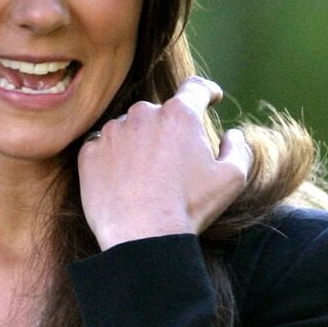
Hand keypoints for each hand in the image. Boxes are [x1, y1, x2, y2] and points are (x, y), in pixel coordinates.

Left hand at [77, 77, 251, 249]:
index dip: (206, 92)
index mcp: (179, 115)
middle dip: (168, 131)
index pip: (195, 89)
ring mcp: (112, 132)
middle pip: (159, 113)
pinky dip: (113, 160)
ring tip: (146, 178)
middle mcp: (143, 114)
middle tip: (174, 163)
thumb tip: (233, 135)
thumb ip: (238, 149)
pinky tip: (123, 183)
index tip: (210, 96)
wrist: (142, 236)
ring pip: (129, 129)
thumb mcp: (232, 179)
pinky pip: (103, 148)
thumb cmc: (189, 207)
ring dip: (138, 144)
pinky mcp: (89, 152)